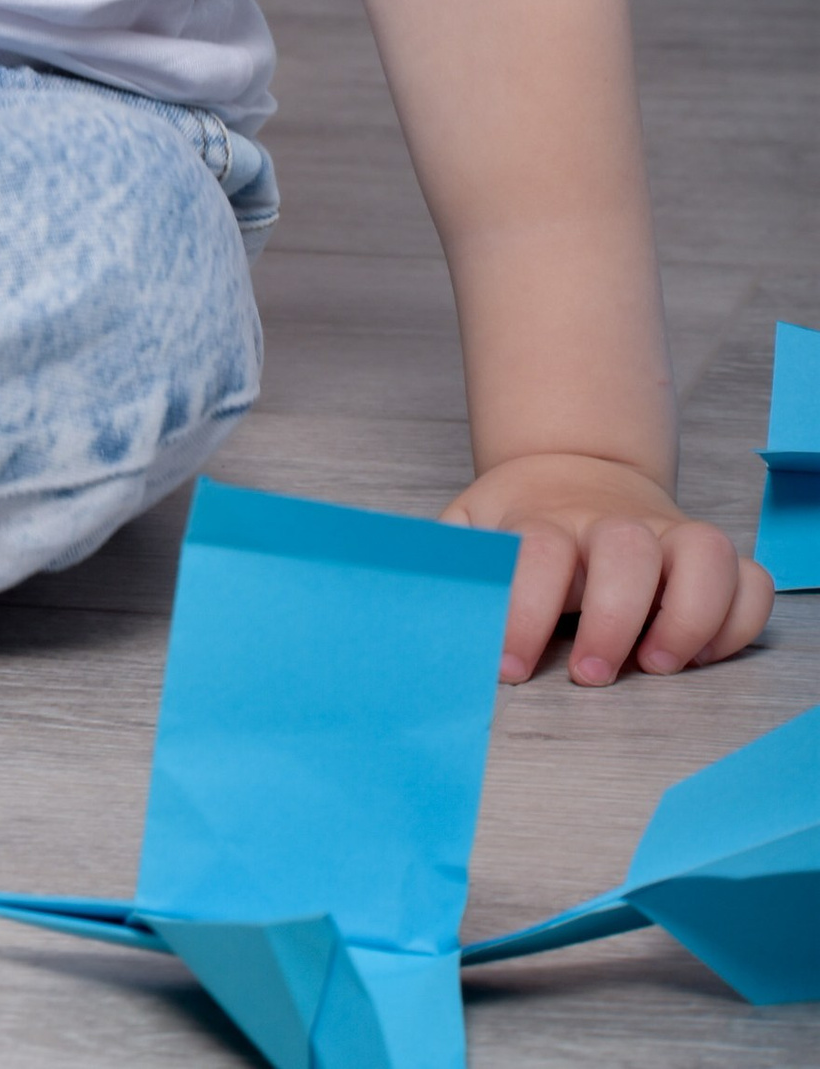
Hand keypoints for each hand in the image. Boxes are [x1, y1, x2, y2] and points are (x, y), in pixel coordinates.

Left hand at [446, 454, 772, 684]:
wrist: (572, 467)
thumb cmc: (516, 523)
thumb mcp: (466, 531)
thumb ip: (440, 566)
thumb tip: (395, 606)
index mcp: (544, 519)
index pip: (538, 552)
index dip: (525, 610)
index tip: (510, 668)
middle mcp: (611, 523)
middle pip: (627, 547)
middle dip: (613, 617)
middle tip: (592, 676)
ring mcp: (666, 535)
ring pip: (705, 553)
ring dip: (689, 616)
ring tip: (657, 665)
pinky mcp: (708, 556)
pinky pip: (749, 580)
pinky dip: (737, 621)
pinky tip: (701, 656)